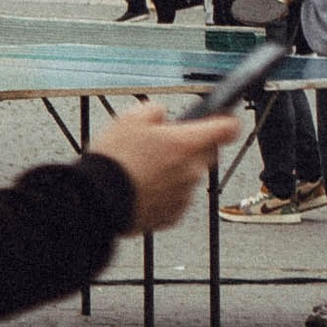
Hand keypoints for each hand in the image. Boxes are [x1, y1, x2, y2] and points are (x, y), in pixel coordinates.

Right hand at [92, 104, 234, 234]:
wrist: (99, 199)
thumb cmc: (114, 158)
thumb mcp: (129, 118)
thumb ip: (153, 111)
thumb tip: (161, 115)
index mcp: (186, 143)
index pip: (226, 129)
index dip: (227, 121)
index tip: (225, 120)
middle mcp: (192, 170)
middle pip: (208, 154)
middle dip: (193, 147)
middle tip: (165, 144)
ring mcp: (184, 196)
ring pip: (189, 178)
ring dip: (175, 171)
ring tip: (143, 169)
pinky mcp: (173, 216)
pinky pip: (176, 199)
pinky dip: (165, 193)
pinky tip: (142, 187)